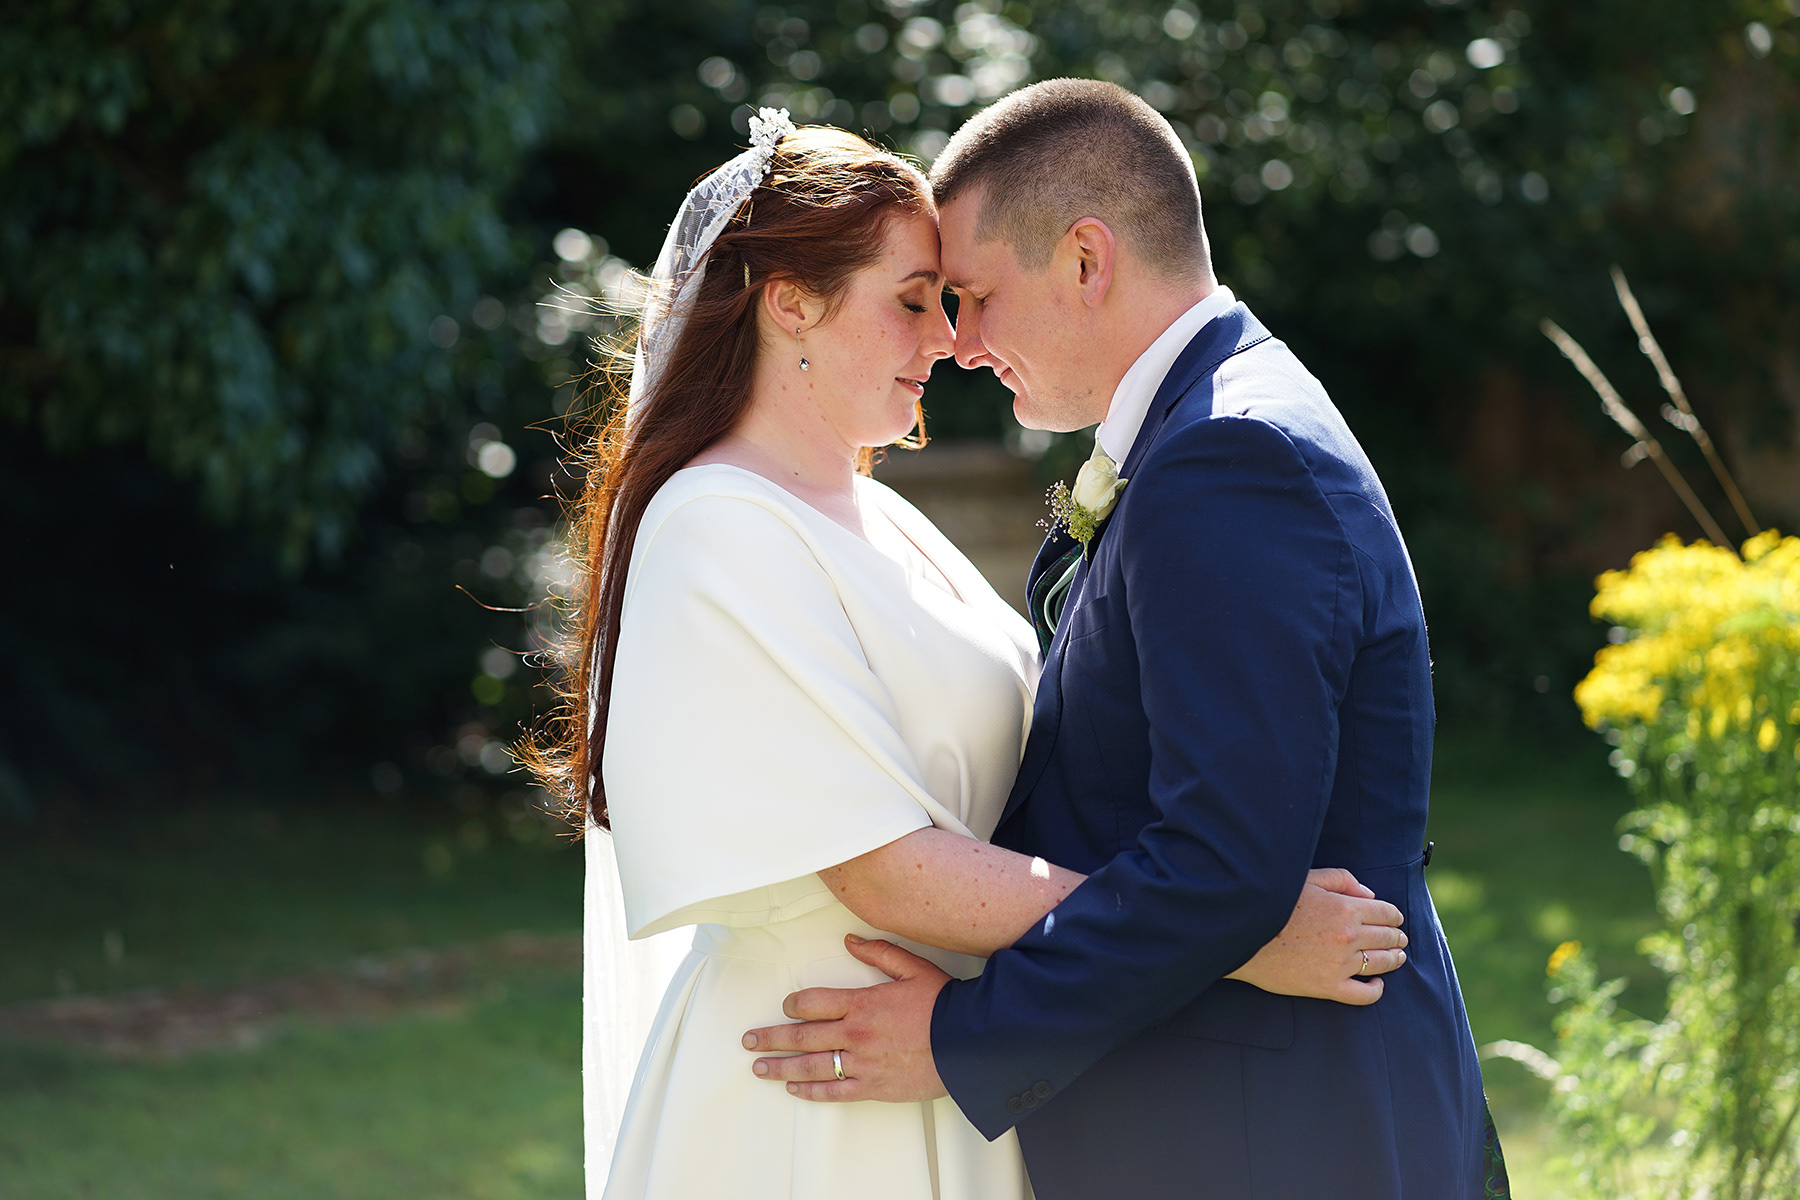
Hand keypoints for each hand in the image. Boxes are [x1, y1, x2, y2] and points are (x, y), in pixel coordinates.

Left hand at [742, 934, 950, 1101]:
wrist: (969, 1043)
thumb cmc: (943, 1004)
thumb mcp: (913, 968)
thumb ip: (879, 952)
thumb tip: (850, 939)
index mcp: (862, 1002)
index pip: (812, 1002)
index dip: (793, 1004)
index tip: (785, 1007)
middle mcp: (855, 1034)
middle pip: (802, 1036)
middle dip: (771, 1038)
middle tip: (748, 1041)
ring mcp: (862, 1063)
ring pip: (811, 1066)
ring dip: (781, 1067)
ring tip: (759, 1067)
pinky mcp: (873, 1086)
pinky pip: (835, 1091)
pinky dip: (812, 1091)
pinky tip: (794, 1090)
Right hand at [1226, 867, 1406, 1004]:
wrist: (1243, 934)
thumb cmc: (1274, 903)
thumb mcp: (1307, 879)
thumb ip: (1342, 880)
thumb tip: (1370, 895)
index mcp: (1345, 907)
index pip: (1386, 913)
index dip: (1395, 916)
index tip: (1395, 919)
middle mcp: (1348, 936)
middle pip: (1388, 937)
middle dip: (1397, 936)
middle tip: (1400, 938)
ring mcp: (1340, 964)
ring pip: (1382, 964)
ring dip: (1395, 959)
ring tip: (1397, 958)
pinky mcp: (1328, 987)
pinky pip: (1364, 995)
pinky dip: (1376, 990)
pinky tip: (1377, 984)